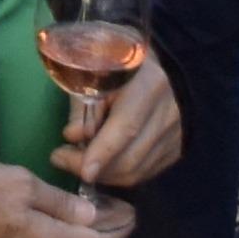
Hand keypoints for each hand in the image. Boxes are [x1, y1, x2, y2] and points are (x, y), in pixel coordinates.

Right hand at [0, 162, 130, 237]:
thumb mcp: (20, 183)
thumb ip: (58, 202)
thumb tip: (92, 216)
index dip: (119, 232)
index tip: (134, 215)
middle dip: (103, 230)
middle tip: (117, 208)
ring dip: (78, 231)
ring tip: (90, 208)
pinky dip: (55, 233)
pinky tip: (53, 216)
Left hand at [57, 51, 180, 194]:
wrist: (160, 63)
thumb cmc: (121, 62)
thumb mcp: (96, 72)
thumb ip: (83, 105)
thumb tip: (72, 137)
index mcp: (148, 86)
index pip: (127, 128)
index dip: (103, 153)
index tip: (82, 171)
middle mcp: (168, 114)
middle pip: (131, 158)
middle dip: (94, 168)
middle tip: (62, 159)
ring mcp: (175, 135)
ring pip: (138, 171)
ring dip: (104, 175)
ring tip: (78, 162)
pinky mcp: (176, 148)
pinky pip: (145, 172)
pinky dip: (120, 174)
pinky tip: (102, 164)